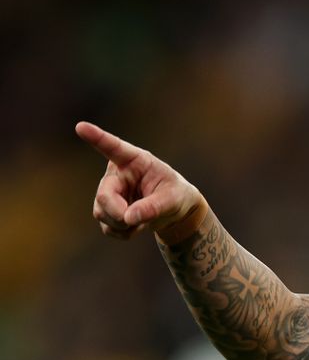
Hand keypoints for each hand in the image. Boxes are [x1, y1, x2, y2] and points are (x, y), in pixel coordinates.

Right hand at [77, 121, 202, 240]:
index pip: (113, 147)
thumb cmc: (175, 194)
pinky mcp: (106, 210)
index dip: (97, 138)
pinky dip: (123, 233)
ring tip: (143, 220)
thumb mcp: (172, 199)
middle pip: (104, 195)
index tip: (81, 126)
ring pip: (102, 213)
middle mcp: (116, 174)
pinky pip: (107, 228)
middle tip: (135, 221)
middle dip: (118, 213)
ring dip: (123, 224)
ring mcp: (108, 192)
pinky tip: (136, 226)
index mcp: (134, 160)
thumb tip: (127, 218)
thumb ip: (153, 207)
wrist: (175, 210)